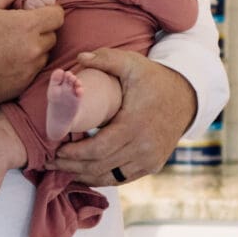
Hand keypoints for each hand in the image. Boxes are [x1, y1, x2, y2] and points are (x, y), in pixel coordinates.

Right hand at [0, 0, 62, 103]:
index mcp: (28, 26)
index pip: (58, 15)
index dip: (48, 9)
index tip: (34, 10)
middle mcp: (34, 49)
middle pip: (52, 34)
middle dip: (41, 28)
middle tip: (19, 26)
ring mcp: (30, 69)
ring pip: (44, 54)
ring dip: (35, 47)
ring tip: (11, 44)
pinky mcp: (23, 85)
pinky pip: (34, 70)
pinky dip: (27, 64)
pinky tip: (7, 60)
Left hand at [52, 52, 196, 186]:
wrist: (186, 97)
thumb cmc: (154, 79)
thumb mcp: (132, 63)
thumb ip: (106, 59)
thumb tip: (80, 57)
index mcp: (135, 125)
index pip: (96, 149)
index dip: (73, 154)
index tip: (55, 149)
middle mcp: (144, 147)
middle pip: (99, 166)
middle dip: (71, 166)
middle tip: (50, 162)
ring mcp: (150, 160)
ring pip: (109, 177)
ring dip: (83, 176)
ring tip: (63, 169)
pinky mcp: (153, 166)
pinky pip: (122, 179)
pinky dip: (101, 178)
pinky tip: (84, 173)